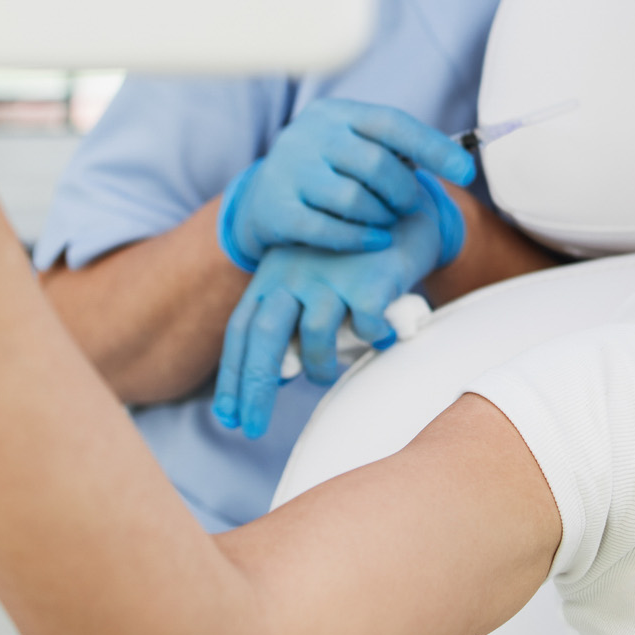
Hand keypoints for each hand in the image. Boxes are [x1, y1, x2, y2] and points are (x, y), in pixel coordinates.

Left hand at [213, 173, 461, 437]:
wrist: (405, 204)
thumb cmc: (356, 253)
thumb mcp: (313, 277)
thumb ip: (293, 317)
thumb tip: (277, 375)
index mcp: (273, 274)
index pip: (242, 330)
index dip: (232, 375)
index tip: (229, 416)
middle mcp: (294, 272)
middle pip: (264, 339)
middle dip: (254, 390)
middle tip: (252, 429)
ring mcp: (331, 274)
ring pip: (314, 339)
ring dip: (321, 367)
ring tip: (333, 369)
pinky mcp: (368, 278)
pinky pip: (365, 328)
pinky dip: (374, 339)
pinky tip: (383, 336)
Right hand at [217, 99, 475, 265]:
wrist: (261, 199)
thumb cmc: (327, 172)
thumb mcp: (352, 148)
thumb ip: (394, 150)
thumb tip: (460, 159)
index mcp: (335, 114)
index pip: (391, 123)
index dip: (434, 147)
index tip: (467, 172)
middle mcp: (308, 135)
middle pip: (376, 164)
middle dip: (403, 191)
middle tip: (407, 205)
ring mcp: (289, 171)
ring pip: (353, 199)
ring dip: (381, 216)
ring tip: (386, 221)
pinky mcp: (276, 209)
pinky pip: (328, 229)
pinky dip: (359, 238)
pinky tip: (375, 241)